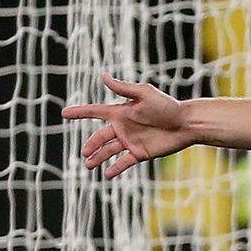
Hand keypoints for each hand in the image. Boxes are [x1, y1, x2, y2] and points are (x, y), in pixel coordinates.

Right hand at [65, 76, 193, 178]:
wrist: (187, 124)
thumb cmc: (167, 106)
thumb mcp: (145, 94)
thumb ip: (124, 88)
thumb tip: (103, 76)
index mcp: (121, 112)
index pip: (95, 112)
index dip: (79, 113)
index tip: (64, 114)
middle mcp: (123, 127)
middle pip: (100, 137)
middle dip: (91, 145)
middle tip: (84, 153)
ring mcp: (131, 141)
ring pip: (109, 151)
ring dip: (98, 158)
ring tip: (89, 165)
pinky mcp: (141, 153)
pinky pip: (124, 162)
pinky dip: (115, 168)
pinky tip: (106, 174)